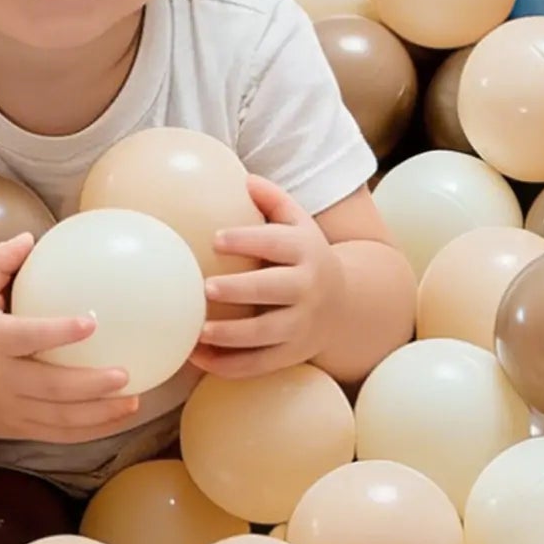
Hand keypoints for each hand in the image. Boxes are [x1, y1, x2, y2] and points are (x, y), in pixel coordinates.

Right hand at [0, 233, 141, 444]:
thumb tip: (31, 236)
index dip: (59, 332)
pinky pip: (55, 433)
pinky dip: (88, 430)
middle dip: (90, 384)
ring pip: (58, 417)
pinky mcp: (14, 428)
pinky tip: (117, 418)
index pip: (27, 337)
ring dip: (98, 413)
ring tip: (133, 400)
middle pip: (49, 386)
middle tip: (124, 373)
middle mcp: (0, 379)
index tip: (92, 321)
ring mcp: (8, 409)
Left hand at [192, 175, 344, 379]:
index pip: (277, 243)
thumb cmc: (306, 256)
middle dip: (241, 290)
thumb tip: (244, 178)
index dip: (248, 240)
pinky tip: (197, 356)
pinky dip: (227, 365)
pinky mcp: (292, 354)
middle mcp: (307, 288)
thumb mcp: (299, 223)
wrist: (347, 305)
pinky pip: (258, 364)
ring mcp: (301, 325)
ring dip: (231, 335)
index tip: (216, 238)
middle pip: (274, 289)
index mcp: (306, 251)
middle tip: (207, 288)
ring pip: (265, 334)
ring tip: (198, 330)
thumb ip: (273, 199)